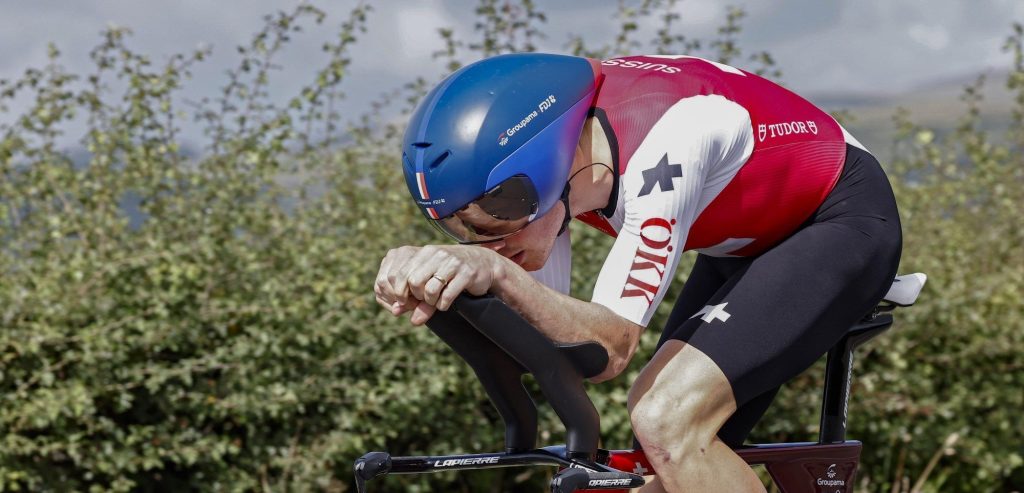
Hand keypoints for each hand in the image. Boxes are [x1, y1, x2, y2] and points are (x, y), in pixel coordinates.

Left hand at [374, 245, 505, 324]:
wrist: (484, 264)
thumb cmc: (451, 273)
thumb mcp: (430, 280)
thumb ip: (413, 296)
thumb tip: (396, 312)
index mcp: (424, 252)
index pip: (399, 273)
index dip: (398, 292)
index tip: (404, 301)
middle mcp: (437, 254)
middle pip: (413, 282)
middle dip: (415, 297)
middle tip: (422, 301)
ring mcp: (453, 263)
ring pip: (430, 289)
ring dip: (430, 302)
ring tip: (435, 301)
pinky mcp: (467, 274)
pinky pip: (447, 296)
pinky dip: (443, 305)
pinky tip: (445, 303)